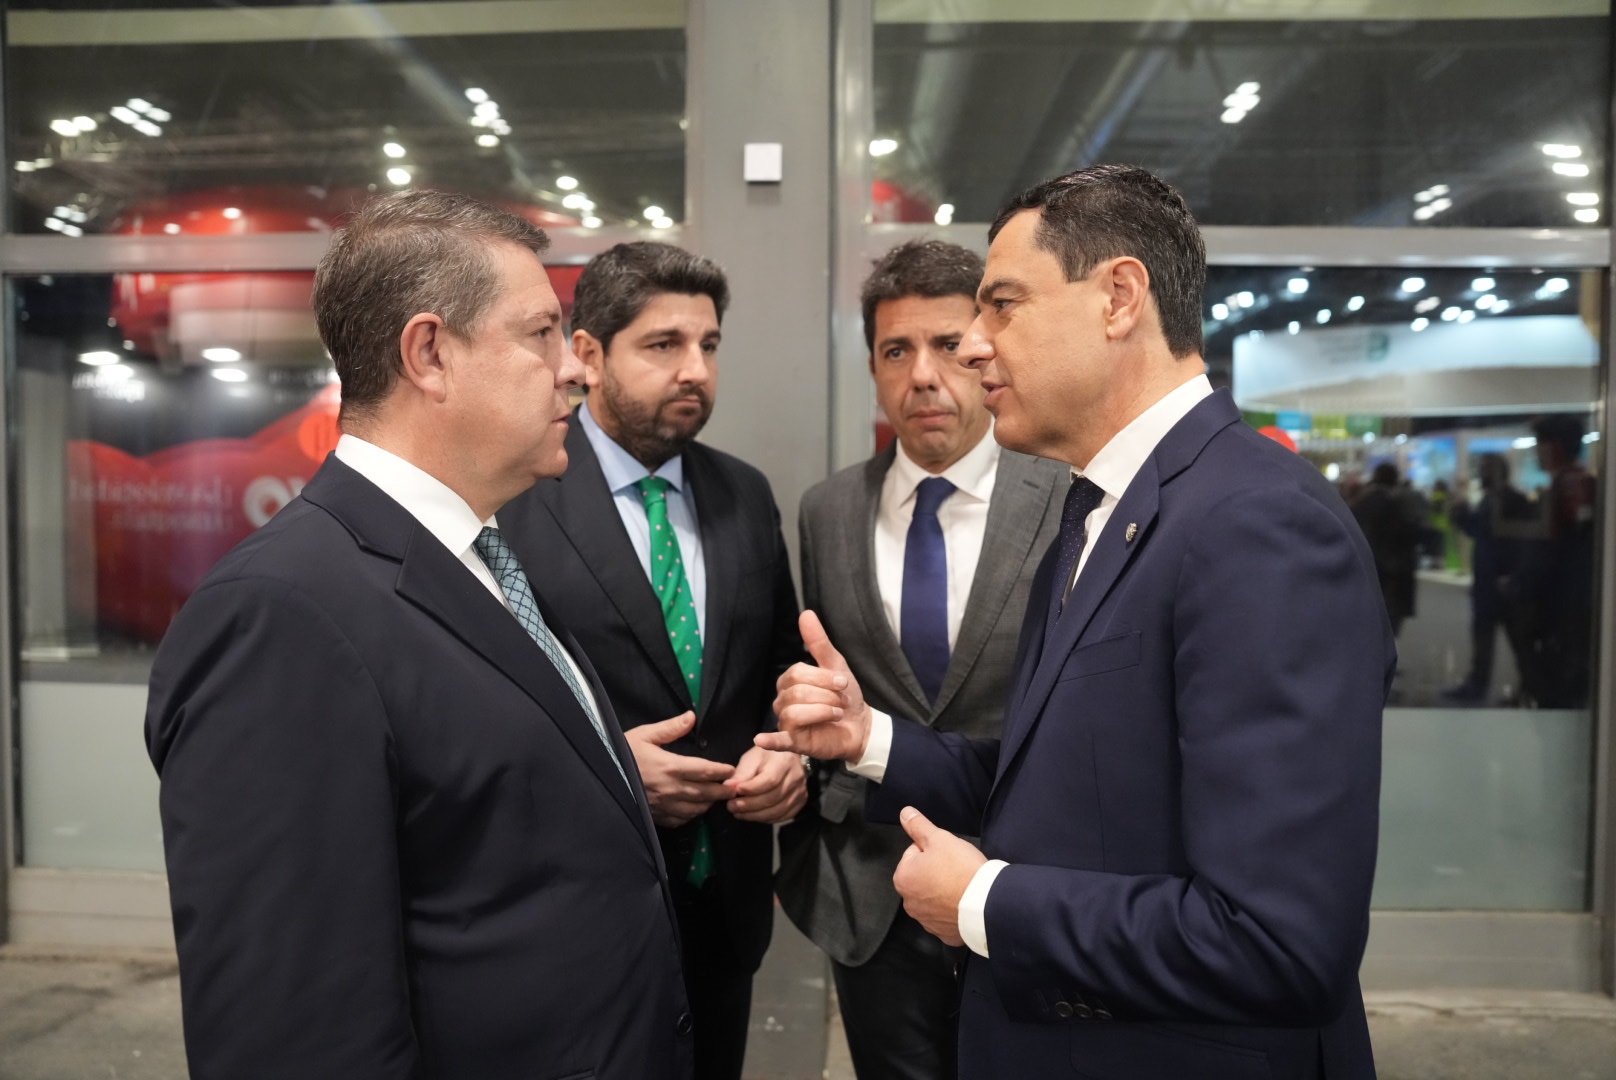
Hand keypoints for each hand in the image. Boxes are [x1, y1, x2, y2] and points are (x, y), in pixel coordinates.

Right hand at [625, 711, 735, 827]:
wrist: (601, 775)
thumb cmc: (622, 753)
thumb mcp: (644, 735)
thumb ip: (671, 728)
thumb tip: (691, 716)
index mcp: (670, 766)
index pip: (705, 770)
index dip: (722, 771)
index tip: (731, 770)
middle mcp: (670, 789)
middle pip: (705, 793)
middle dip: (722, 791)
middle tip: (734, 789)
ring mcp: (663, 805)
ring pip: (695, 809)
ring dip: (708, 804)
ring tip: (717, 799)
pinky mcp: (655, 816)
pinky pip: (679, 820)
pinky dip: (691, 816)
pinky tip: (694, 809)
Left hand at [725, 746, 807, 822]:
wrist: (786, 758)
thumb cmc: (766, 756)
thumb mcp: (752, 758)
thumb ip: (741, 773)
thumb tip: (728, 786)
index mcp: (785, 761)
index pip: (769, 780)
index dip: (751, 789)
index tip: (735, 792)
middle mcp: (796, 777)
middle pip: (773, 798)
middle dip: (749, 805)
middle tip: (731, 806)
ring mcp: (800, 791)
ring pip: (777, 810)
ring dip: (755, 815)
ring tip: (738, 813)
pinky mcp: (800, 802)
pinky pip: (782, 816)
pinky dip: (765, 819)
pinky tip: (752, 815)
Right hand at [757, 611, 871, 761]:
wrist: (861, 725)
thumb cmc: (845, 696)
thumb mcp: (835, 666)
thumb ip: (818, 642)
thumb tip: (806, 613)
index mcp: (789, 682)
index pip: (797, 673)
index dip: (823, 678)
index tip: (843, 683)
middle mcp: (783, 701)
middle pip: (797, 693)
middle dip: (826, 695)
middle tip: (841, 701)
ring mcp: (786, 723)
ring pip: (794, 712)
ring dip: (823, 711)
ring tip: (836, 714)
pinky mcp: (794, 743)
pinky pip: (778, 741)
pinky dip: (769, 740)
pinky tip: (762, 739)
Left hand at [891, 807, 985, 947]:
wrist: (986, 903)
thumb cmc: (961, 869)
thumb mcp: (939, 839)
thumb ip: (919, 826)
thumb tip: (904, 813)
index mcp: (903, 878)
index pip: (914, 853)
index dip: (933, 850)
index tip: (947, 855)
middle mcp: (909, 903)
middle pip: (923, 876)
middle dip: (937, 871)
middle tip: (957, 869)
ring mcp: (926, 921)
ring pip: (934, 897)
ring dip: (945, 891)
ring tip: (963, 885)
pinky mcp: (944, 933)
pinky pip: (946, 917)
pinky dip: (954, 910)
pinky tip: (965, 903)